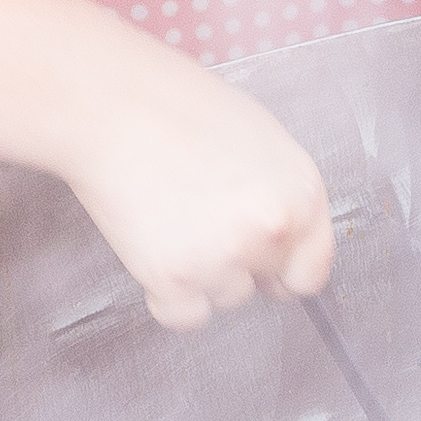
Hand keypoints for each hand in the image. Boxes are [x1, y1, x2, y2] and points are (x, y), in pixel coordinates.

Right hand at [56, 41, 338, 328]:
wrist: (109, 104)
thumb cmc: (176, 106)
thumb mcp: (259, 138)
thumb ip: (279, 193)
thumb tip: (281, 237)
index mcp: (301, 192)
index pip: (312, 269)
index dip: (283, 266)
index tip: (263, 263)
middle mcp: (272, 230)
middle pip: (267, 286)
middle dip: (240, 265)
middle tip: (200, 223)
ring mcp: (224, 258)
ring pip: (224, 300)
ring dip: (200, 276)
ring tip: (169, 220)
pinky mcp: (175, 279)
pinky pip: (183, 316)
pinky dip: (166, 295)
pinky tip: (152, 247)